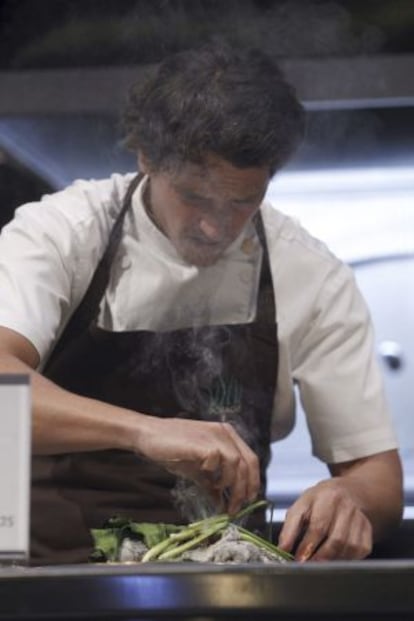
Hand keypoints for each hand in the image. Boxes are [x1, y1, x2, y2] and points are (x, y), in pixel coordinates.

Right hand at [137, 416, 259, 514]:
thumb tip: (222, 504)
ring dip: (232, 485)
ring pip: (237, 463)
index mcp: (227, 434)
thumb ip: (212, 483)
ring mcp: (214, 435)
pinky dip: (215, 475)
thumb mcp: (197, 469)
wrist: (148, 435)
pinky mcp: (202, 443)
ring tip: (221, 496)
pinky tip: (208, 481)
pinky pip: (217, 461)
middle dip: (244, 489)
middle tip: (236, 507)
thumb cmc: (171, 449)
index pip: (251, 458)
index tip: (248, 500)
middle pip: (248, 463)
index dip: (253, 481)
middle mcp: (224, 432)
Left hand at [278, 478, 372, 560]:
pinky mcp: (368, 531)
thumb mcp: (301, 505)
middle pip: (336, 539)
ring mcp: (360, 519)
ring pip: (349, 548)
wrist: (348, 492)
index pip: (318, 525)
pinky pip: (359, 551)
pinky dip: (346, 559)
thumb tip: (282, 549)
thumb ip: (290, 527)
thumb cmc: (320, 501)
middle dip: (320, 557)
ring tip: (319, 565)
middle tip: (308, 567)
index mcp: (327, 497)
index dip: (308, 545)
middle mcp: (346, 507)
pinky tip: (334, 559)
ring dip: (333, 560)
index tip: (298, 559)